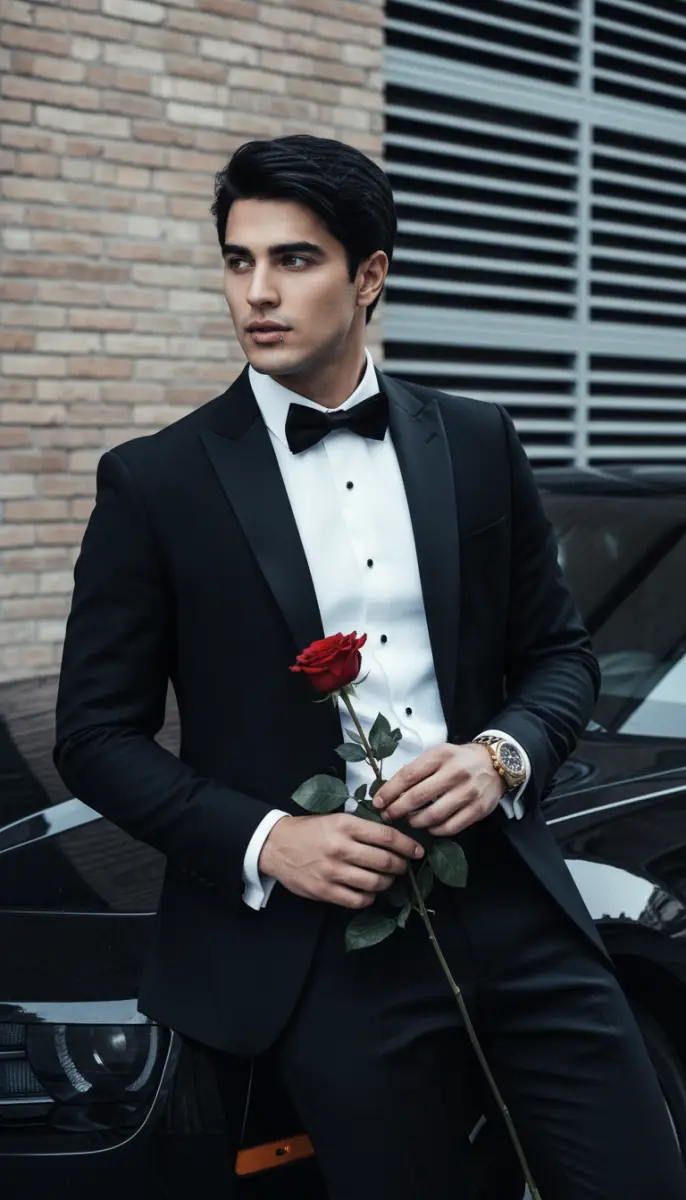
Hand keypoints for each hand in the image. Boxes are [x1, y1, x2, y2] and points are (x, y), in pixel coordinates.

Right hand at [258, 813, 424, 909]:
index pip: (387, 836)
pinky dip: (369, 897)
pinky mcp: (325, 891)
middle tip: (403, 866)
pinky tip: (368, 891)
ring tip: (386, 878)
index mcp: (345, 825)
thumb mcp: (336, 818)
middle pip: (385, 861)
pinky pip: (358, 900)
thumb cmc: (310, 830)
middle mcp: (341, 848)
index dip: (408, 845)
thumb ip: (362, 828)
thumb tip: (394, 839)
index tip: (417, 851)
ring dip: (387, 882)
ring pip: (375, 883)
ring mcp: (333, 872)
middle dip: (400, 866)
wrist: (276, 845)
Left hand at [373, 743, 505, 836]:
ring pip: (433, 815)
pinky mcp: (478, 810)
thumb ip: (418, 770)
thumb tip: (390, 791)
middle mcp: (454, 773)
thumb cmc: (459, 759)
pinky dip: (435, 830)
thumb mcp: (438, 754)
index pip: (408, 775)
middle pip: (418, 797)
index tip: (377, 802)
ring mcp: (468, 792)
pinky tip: (429, 827)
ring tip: (409, 821)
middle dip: (397, 809)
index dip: (389, 791)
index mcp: (440, 756)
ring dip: (415, 821)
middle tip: (388, 816)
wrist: (497, 763)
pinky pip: (451, 827)